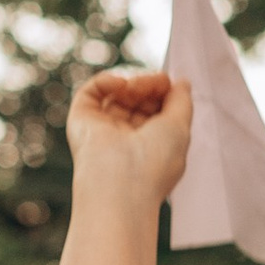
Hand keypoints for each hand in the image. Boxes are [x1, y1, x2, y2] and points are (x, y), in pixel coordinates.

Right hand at [65, 70, 191, 207]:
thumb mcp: (180, 127)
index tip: (168, 85)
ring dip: (132, 81)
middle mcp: (127, 138)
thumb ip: (181, 101)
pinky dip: (107, 80)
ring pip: (118, 92)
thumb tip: (181, 82)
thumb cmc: (154, 162)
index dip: (164, 90)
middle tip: (152, 84)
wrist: (120, 184)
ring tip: (135, 88)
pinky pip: (92, 91)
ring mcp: (103, 130)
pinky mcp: (82, 122)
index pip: (157, 107)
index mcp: (151, 144)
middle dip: (149, 84)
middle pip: (140, 97)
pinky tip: (120, 85)